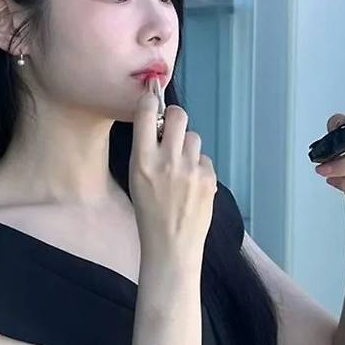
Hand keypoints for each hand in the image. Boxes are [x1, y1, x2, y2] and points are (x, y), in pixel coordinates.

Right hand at [129, 77, 217, 274]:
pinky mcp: (209, 179)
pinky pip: (204, 158)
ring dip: (187, 145)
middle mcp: (167, 161)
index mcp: (142, 161)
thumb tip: (158, 122)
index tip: (151, 99)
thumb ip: (146, 150)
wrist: (171, 246)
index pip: (147, 113)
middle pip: (179, 115)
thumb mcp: (135, 179)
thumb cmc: (149, 213)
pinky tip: (190, 185)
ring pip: (194, 136)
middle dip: (175, 117)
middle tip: (171, 128)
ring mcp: (191, 170)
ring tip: (180, 166)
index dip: (150, 101)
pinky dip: (198, 166)